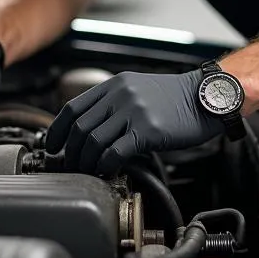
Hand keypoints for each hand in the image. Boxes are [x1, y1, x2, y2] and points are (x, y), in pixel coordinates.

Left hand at [45, 70, 222, 177]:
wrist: (206, 98)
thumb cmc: (175, 99)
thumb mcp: (138, 90)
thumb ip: (114, 104)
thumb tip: (91, 131)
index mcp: (114, 85)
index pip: (73, 108)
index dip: (57, 131)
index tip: (52, 146)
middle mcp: (120, 95)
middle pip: (80, 127)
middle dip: (71, 152)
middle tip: (71, 166)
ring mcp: (132, 111)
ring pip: (93, 141)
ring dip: (86, 162)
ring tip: (88, 172)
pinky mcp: (146, 130)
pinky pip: (115, 152)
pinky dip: (105, 165)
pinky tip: (107, 172)